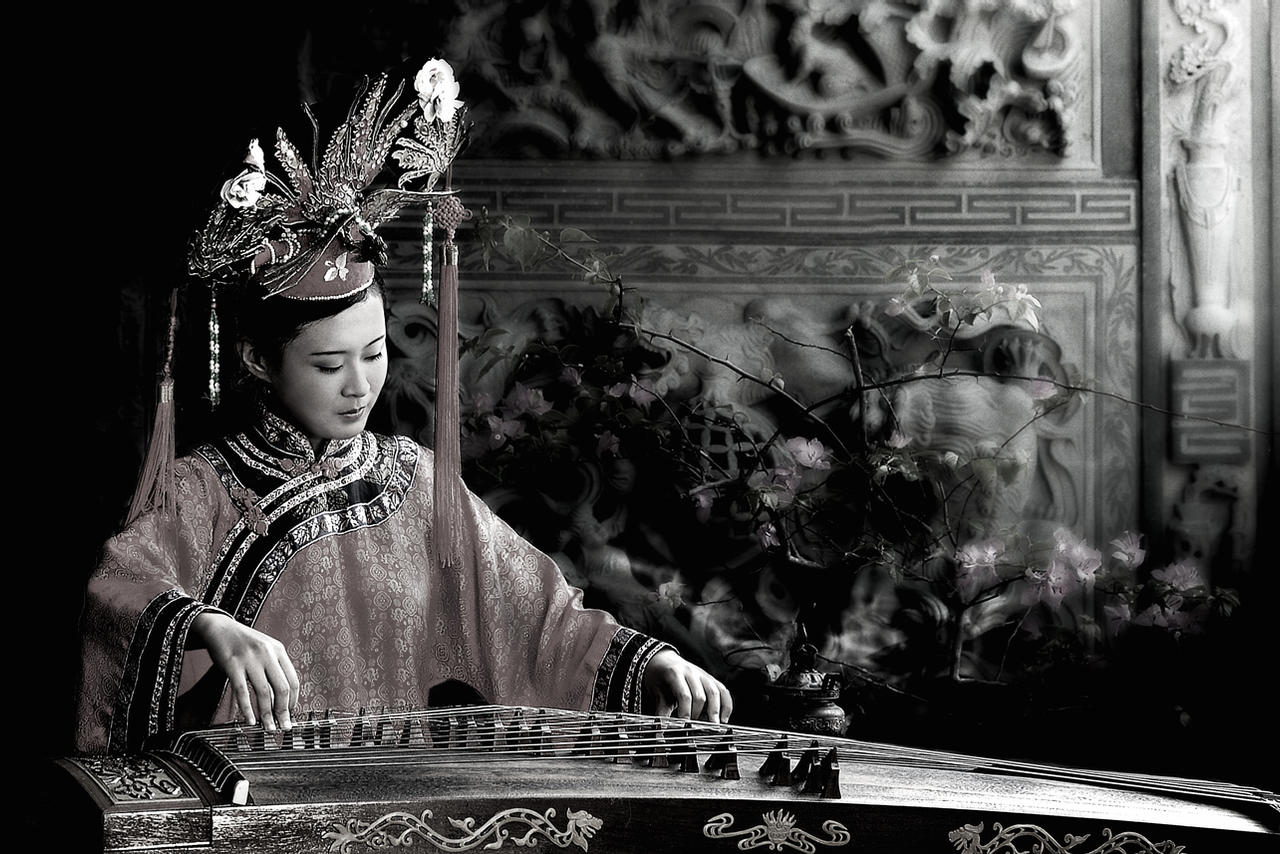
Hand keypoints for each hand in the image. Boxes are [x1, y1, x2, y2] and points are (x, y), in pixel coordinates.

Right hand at [190, 611, 299, 732]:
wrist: (219, 628)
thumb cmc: (243, 642)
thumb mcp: (265, 649)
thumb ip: (274, 668)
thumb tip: (281, 699)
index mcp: (279, 650)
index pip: (293, 681)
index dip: (293, 701)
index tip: (290, 714)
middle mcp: (267, 653)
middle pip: (282, 688)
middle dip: (283, 712)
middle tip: (283, 726)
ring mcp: (250, 659)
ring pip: (263, 693)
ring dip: (266, 714)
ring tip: (267, 727)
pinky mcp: (232, 665)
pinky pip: (242, 691)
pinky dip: (247, 709)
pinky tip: (249, 720)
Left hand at [642, 648, 732, 723]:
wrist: (663, 659)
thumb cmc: (659, 677)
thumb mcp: (657, 693)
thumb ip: (661, 712)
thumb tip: (660, 732)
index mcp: (675, 674)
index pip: (684, 695)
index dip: (686, 712)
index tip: (685, 726)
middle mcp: (691, 672)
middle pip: (700, 696)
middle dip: (699, 715)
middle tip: (696, 729)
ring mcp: (703, 674)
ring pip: (714, 692)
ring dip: (715, 711)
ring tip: (714, 726)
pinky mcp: (711, 679)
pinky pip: (723, 691)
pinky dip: (726, 705)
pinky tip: (724, 718)